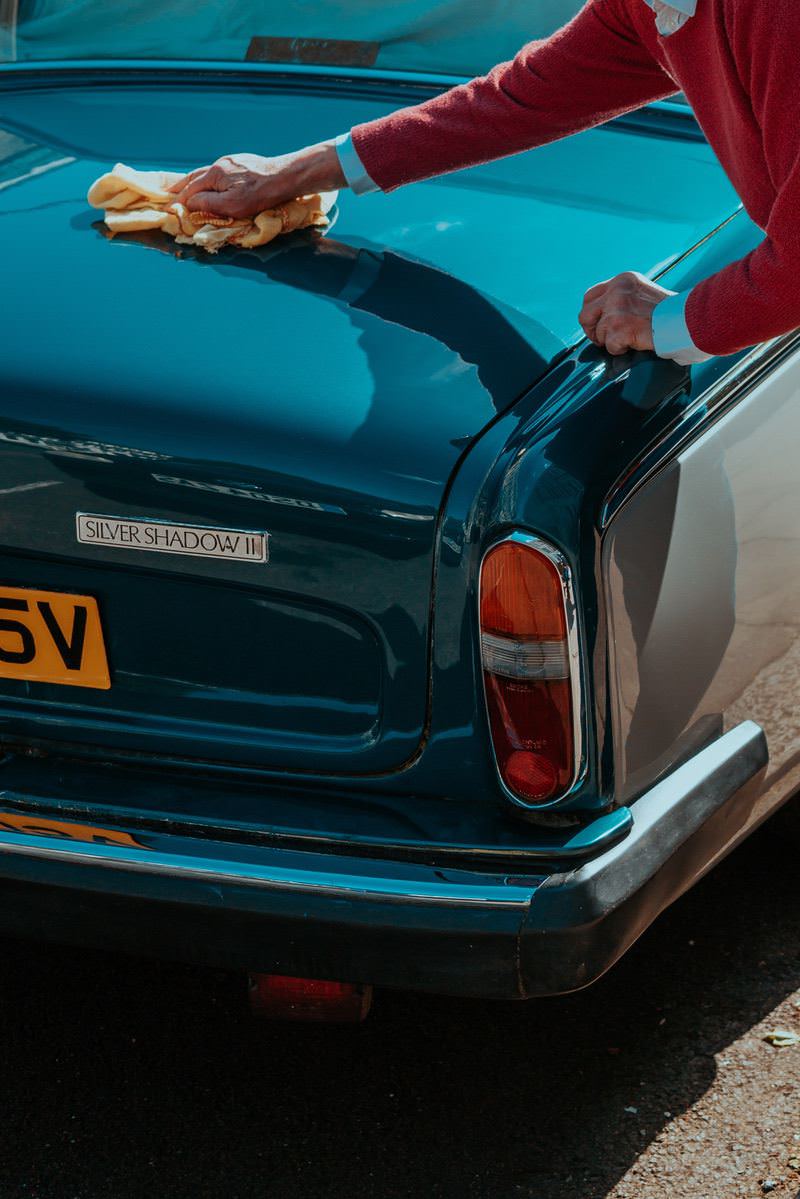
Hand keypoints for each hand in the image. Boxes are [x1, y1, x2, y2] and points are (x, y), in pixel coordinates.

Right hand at [169, 146, 345, 218]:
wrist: (285, 177)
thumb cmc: (260, 195)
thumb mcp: (232, 205)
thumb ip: (208, 204)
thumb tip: (189, 203)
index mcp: (215, 174)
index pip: (190, 189)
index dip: (179, 200)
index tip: (169, 209)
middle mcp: (220, 164)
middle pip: (194, 177)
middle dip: (181, 187)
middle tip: (168, 194)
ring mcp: (231, 162)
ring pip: (206, 173)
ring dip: (194, 182)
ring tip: (184, 188)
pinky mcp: (242, 163)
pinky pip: (219, 173)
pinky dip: (208, 179)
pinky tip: (210, 183)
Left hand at [579, 271, 673, 355]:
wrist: (689, 319)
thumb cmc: (672, 313)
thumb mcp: (642, 294)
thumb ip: (622, 299)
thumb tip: (601, 316)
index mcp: (623, 280)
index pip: (590, 296)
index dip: (591, 314)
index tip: (598, 325)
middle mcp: (616, 290)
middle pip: (585, 315)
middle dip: (592, 331)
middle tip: (605, 339)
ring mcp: (616, 308)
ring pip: (599, 333)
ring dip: (613, 341)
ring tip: (633, 338)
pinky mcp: (619, 327)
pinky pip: (610, 346)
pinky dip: (621, 350)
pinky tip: (637, 342)